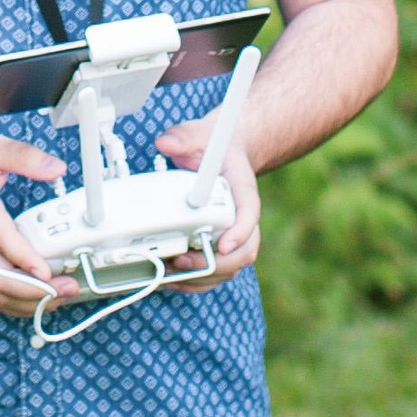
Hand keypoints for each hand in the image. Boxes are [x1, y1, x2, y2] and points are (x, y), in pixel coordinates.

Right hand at [0, 133, 77, 317]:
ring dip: (27, 301)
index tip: (48, 271)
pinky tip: (36, 302)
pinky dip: (12, 303)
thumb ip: (25, 156)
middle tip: (68, 287)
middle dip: (36, 289)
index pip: (0, 239)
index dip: (24, 258)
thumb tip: (57, 168)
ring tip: (59, 298)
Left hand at [152, 116, 260, 292]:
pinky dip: (198, 281)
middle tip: (184, 259)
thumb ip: (182, 137)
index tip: (224, 243)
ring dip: (204, 277)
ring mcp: (233, 234)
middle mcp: (242, 217)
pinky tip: (173, 279)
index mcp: (242, 188)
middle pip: (246, 249)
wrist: (223, 155)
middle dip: (217, 262)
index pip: (249, 210)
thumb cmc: (212, 147)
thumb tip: (167, 143)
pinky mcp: (220, 247)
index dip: (240, 230)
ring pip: (232, 268)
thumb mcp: (197, 135)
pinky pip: (218, 274)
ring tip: (171, 273)